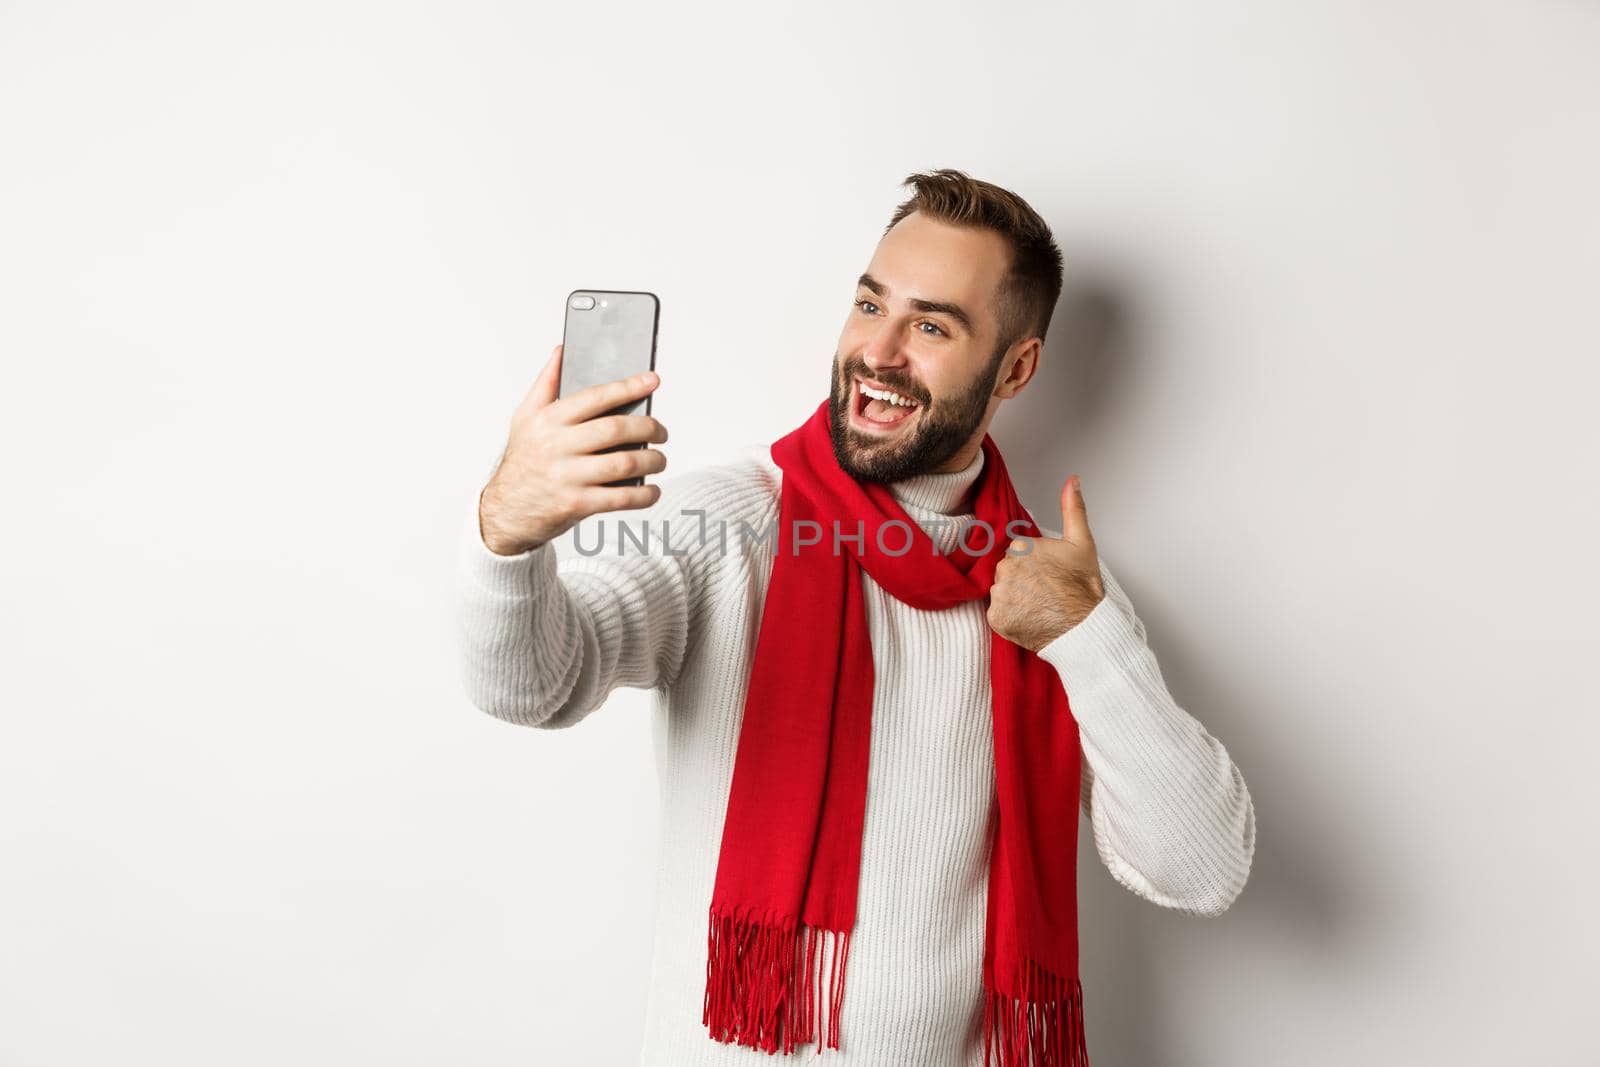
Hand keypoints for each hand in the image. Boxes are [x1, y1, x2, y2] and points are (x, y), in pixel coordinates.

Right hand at [478, 344, 668, 555]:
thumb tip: (561, 351)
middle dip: (649, 427)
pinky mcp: (577, 504)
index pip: (595, 397)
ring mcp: (568, 476)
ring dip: (652, 460)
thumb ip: (545, 383)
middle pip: (615, 429)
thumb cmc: (522, 461)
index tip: (652, 381)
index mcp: (547, 420)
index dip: (628, 387)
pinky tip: (651, 489)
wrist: (507, 512)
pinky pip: (621, 497)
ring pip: (624, 463)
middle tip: (661, 431)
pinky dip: (644, 494)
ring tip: (659, 459)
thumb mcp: (525, 418)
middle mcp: (557, 446)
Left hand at [986, 475, 1105, 651]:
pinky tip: (1029, 618)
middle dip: (1022, 580)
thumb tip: (1072, 480)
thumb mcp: (1082, 542)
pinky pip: (998, 615)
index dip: (1033, 564)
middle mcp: (1005, 568)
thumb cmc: (1083, 587)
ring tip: (1038, 605)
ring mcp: (999, 594)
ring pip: (1001, 592)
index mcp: (1020, 547)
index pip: (1017, 553)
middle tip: (1044, 591)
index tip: (1047, 574)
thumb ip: (1072, 508)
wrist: (1084, 627)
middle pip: (1007, 572)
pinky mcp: (997, 618)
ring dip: (1015, 599)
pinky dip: (1011, 618)